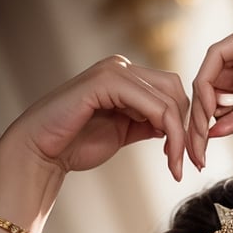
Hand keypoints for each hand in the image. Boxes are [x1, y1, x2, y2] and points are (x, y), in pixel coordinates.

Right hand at [0, 56, 190, 183]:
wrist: (43, 152)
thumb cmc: (76, 144)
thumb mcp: (123, 132)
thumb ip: (146, 124)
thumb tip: (173, 127)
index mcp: (125, 77)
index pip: (171, 91)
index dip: (184, 124)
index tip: (187, 158)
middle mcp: (120, 67)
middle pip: (176, 90)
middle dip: (187, 129)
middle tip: (189, 163)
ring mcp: (113, 71)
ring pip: (169, 99)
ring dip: (180, 136)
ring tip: (177, 165)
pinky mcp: (106, 82)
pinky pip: (153, 106)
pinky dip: (169, 134)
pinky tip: (168, 157)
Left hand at [188, 15, 232, 166]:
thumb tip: (208, 133)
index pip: (212, 90)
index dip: (201, 119)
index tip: (198, 149)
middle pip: (205, 81)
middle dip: (196, 114)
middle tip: (194, 145)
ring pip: (208, 69)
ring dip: (200, 101)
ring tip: (200, 130)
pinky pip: (218, 55)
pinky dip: (209, 80)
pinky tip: (210, 105)